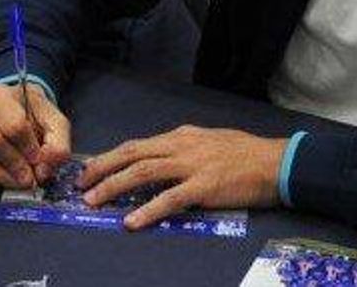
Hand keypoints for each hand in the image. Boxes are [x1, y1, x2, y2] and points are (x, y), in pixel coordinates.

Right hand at [0, 83, 70, 188]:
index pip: (13, 125)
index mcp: (0, 95)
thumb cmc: (34, 114)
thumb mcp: (55, 121)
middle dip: (16, 165)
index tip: (40, 160)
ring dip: (9, 177)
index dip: (28, 148)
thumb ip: (58, 145)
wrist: (15, 108)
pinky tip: (14, 177)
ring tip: (26, 179)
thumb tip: (44, 170)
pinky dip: (1, 179)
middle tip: (32, 177)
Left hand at [76, 125, 287, 229]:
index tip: (90, 169)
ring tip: (95, 201)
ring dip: (115, 187)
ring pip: (143, 172)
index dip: (110, 157)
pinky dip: (148, 210)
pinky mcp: (204, 187)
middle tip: (81, 184)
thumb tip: (162, 155)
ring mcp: (192, 165)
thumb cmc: (245, 154)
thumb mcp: (209, 141)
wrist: (276, 162)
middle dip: (102, 168)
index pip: (137, 145)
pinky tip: (132, 221)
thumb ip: (184, 147)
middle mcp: (181, 146)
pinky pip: (170, 199)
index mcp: (180, 136)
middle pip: (132, 154)